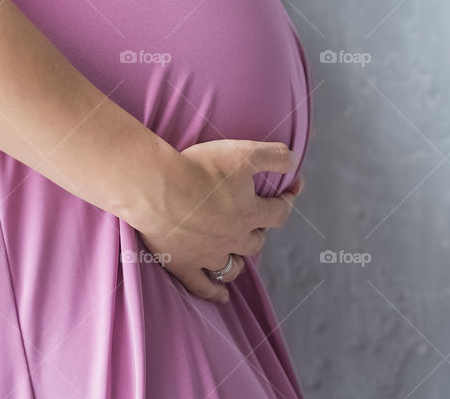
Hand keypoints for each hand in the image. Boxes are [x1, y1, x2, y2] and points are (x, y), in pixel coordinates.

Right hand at [136, 139, 299, 302]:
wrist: (155, 186)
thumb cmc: (199, 168)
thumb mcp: (244, 153)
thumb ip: (274, 156)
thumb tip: (294, 162)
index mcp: (249, 213)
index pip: (280, 212)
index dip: (287, 202)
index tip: (288, 192)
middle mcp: (233, 238)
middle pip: (256, 242)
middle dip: (259, 231)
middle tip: (252, 220)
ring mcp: (208, 255)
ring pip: (234, 266)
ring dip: (241, 259)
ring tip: (239, 252)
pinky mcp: (183, 264)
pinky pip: (203, 287)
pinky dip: (215, 292)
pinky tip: (223, 296)